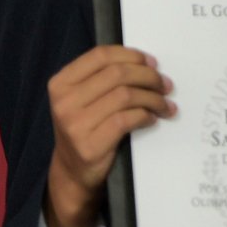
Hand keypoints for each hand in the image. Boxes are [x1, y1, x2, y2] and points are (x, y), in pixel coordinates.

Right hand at [45, 45, 173, 226]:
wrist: (73, 171)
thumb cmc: (86, 127)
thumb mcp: (84, 99)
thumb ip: (104, 78)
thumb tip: (148, 62)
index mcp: (61, 84)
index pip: (101, 55)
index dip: (132, 55)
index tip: (152, 62)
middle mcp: (64, 102)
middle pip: (118, 74)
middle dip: (149, 76)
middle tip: (165, 85)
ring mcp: (74, 125)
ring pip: (126, 95)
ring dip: (154, 98)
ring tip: (165, 104)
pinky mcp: (90, 145)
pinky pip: (128, 119)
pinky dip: (146, 115)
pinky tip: (153, 119)